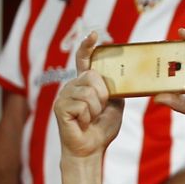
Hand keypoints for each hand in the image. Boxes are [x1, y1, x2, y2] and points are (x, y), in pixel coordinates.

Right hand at [55, 31, 123, 157]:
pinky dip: (88, 117)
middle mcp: (72, 85)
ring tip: (90, 119)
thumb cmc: (102, 127)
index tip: (94, 34)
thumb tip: (124, 75)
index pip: (84, 59)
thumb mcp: (115, 104)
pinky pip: (83, 104)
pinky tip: (83, 124)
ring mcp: (64, 95)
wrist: (91, 149)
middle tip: (99, 111)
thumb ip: (115, 88)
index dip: (87, 46)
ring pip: (90, 92)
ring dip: (96, 109)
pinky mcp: (60, 107)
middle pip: (93, 76)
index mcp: (84, 83)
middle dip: (103, 96)